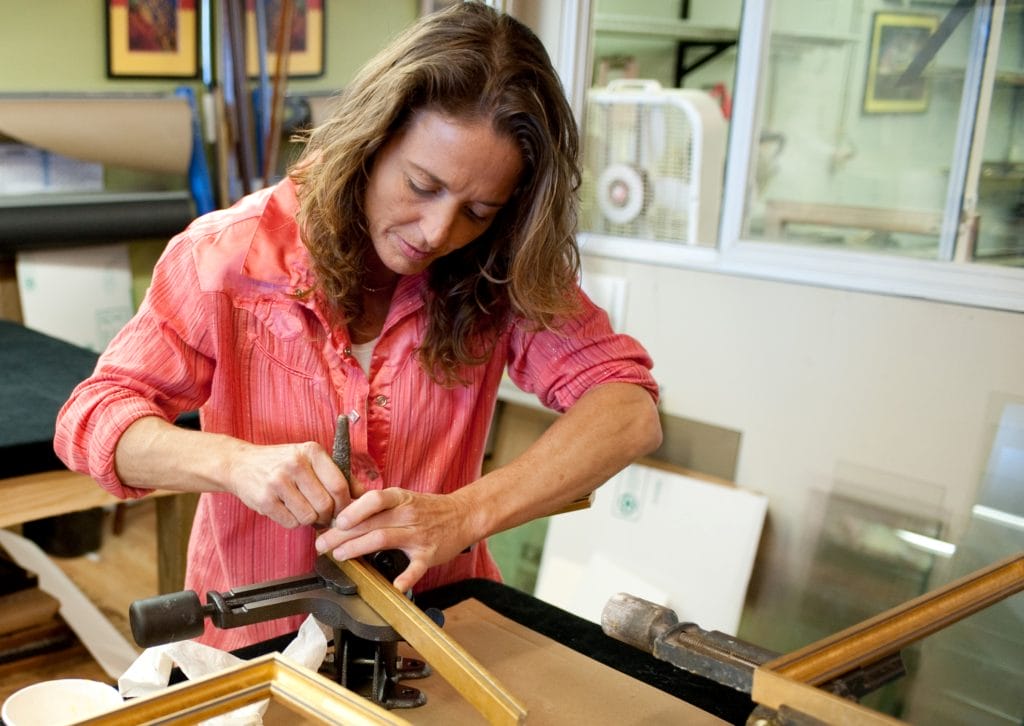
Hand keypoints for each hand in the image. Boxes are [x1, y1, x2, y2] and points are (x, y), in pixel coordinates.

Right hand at [226, 440, 355, 528]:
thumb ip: (337, 474)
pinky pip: (291, 523)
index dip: (345, 503)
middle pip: (326, 505)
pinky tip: (287, 510)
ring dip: (309, 520)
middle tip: (323, 515)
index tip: (343, 509)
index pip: (339, 485)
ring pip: (309, 517)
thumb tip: (364, 494)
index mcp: (311, 451)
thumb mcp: (310, 459)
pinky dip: (293, 522)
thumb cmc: (282, 463)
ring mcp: (278, 482)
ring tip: (302, 509)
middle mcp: (295, 464)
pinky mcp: (264, 500)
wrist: (241, 464)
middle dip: (327, 516)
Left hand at [314, 487, 472, 591]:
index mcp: (400, 498)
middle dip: (342, 535)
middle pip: (371, 523)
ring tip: (340, 556)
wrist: (463, 515)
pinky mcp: (429, 554)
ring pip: (384, 539)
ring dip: (358, 548)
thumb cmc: (427, 508)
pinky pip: (415, 567)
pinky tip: (394, 585)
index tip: (336, 521)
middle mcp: (408, 514)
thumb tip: (343, 513)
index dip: (353, 510)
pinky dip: (405, 577)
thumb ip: (377, 505)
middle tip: (322, 544)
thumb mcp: (403, 497)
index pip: (374, 499)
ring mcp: (418, 535)